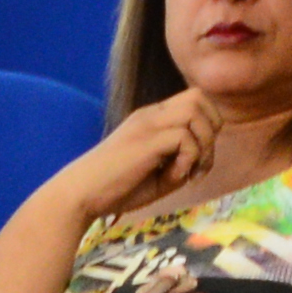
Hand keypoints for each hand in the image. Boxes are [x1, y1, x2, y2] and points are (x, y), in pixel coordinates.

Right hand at [55, 89, 226, 225]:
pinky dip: (188, 160)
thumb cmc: (115, 189)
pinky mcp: (145, 140)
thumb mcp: (155, 175)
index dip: (207, 126)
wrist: (80, 194)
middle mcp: (150, 114)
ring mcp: (147, 124)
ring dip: (202, 145)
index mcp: (150, 118)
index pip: (194, 100)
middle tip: (200, 163)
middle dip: (211, 131)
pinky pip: (184, 138)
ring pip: (196, 112)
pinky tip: (172, 177)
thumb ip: (180, 164)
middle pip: (200, 98)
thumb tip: (200, 161)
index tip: (198, 160)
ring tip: (188, 172)